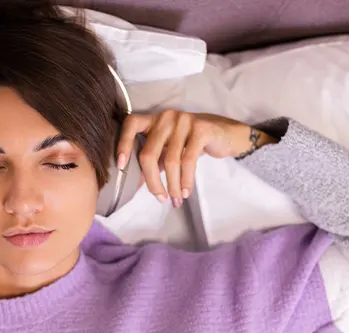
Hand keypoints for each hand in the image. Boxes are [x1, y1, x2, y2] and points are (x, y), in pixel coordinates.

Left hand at [116, 110, 277, 206]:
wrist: (227, 135)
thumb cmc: (192, 144)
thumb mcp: (170, 150)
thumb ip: (154, 161)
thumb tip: (136, 183)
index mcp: (154, 119)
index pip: (131, 124)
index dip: (123, 144)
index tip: (121, 166)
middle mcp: (166, 117)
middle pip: (149, 152)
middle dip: (152, 181)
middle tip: (160, 198)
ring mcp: (183, 120)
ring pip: (170, 160)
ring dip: (172, 185)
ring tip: (175, 199)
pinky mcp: (201, 129)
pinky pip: (188, 161)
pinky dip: (186, 180)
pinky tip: (186, 192)